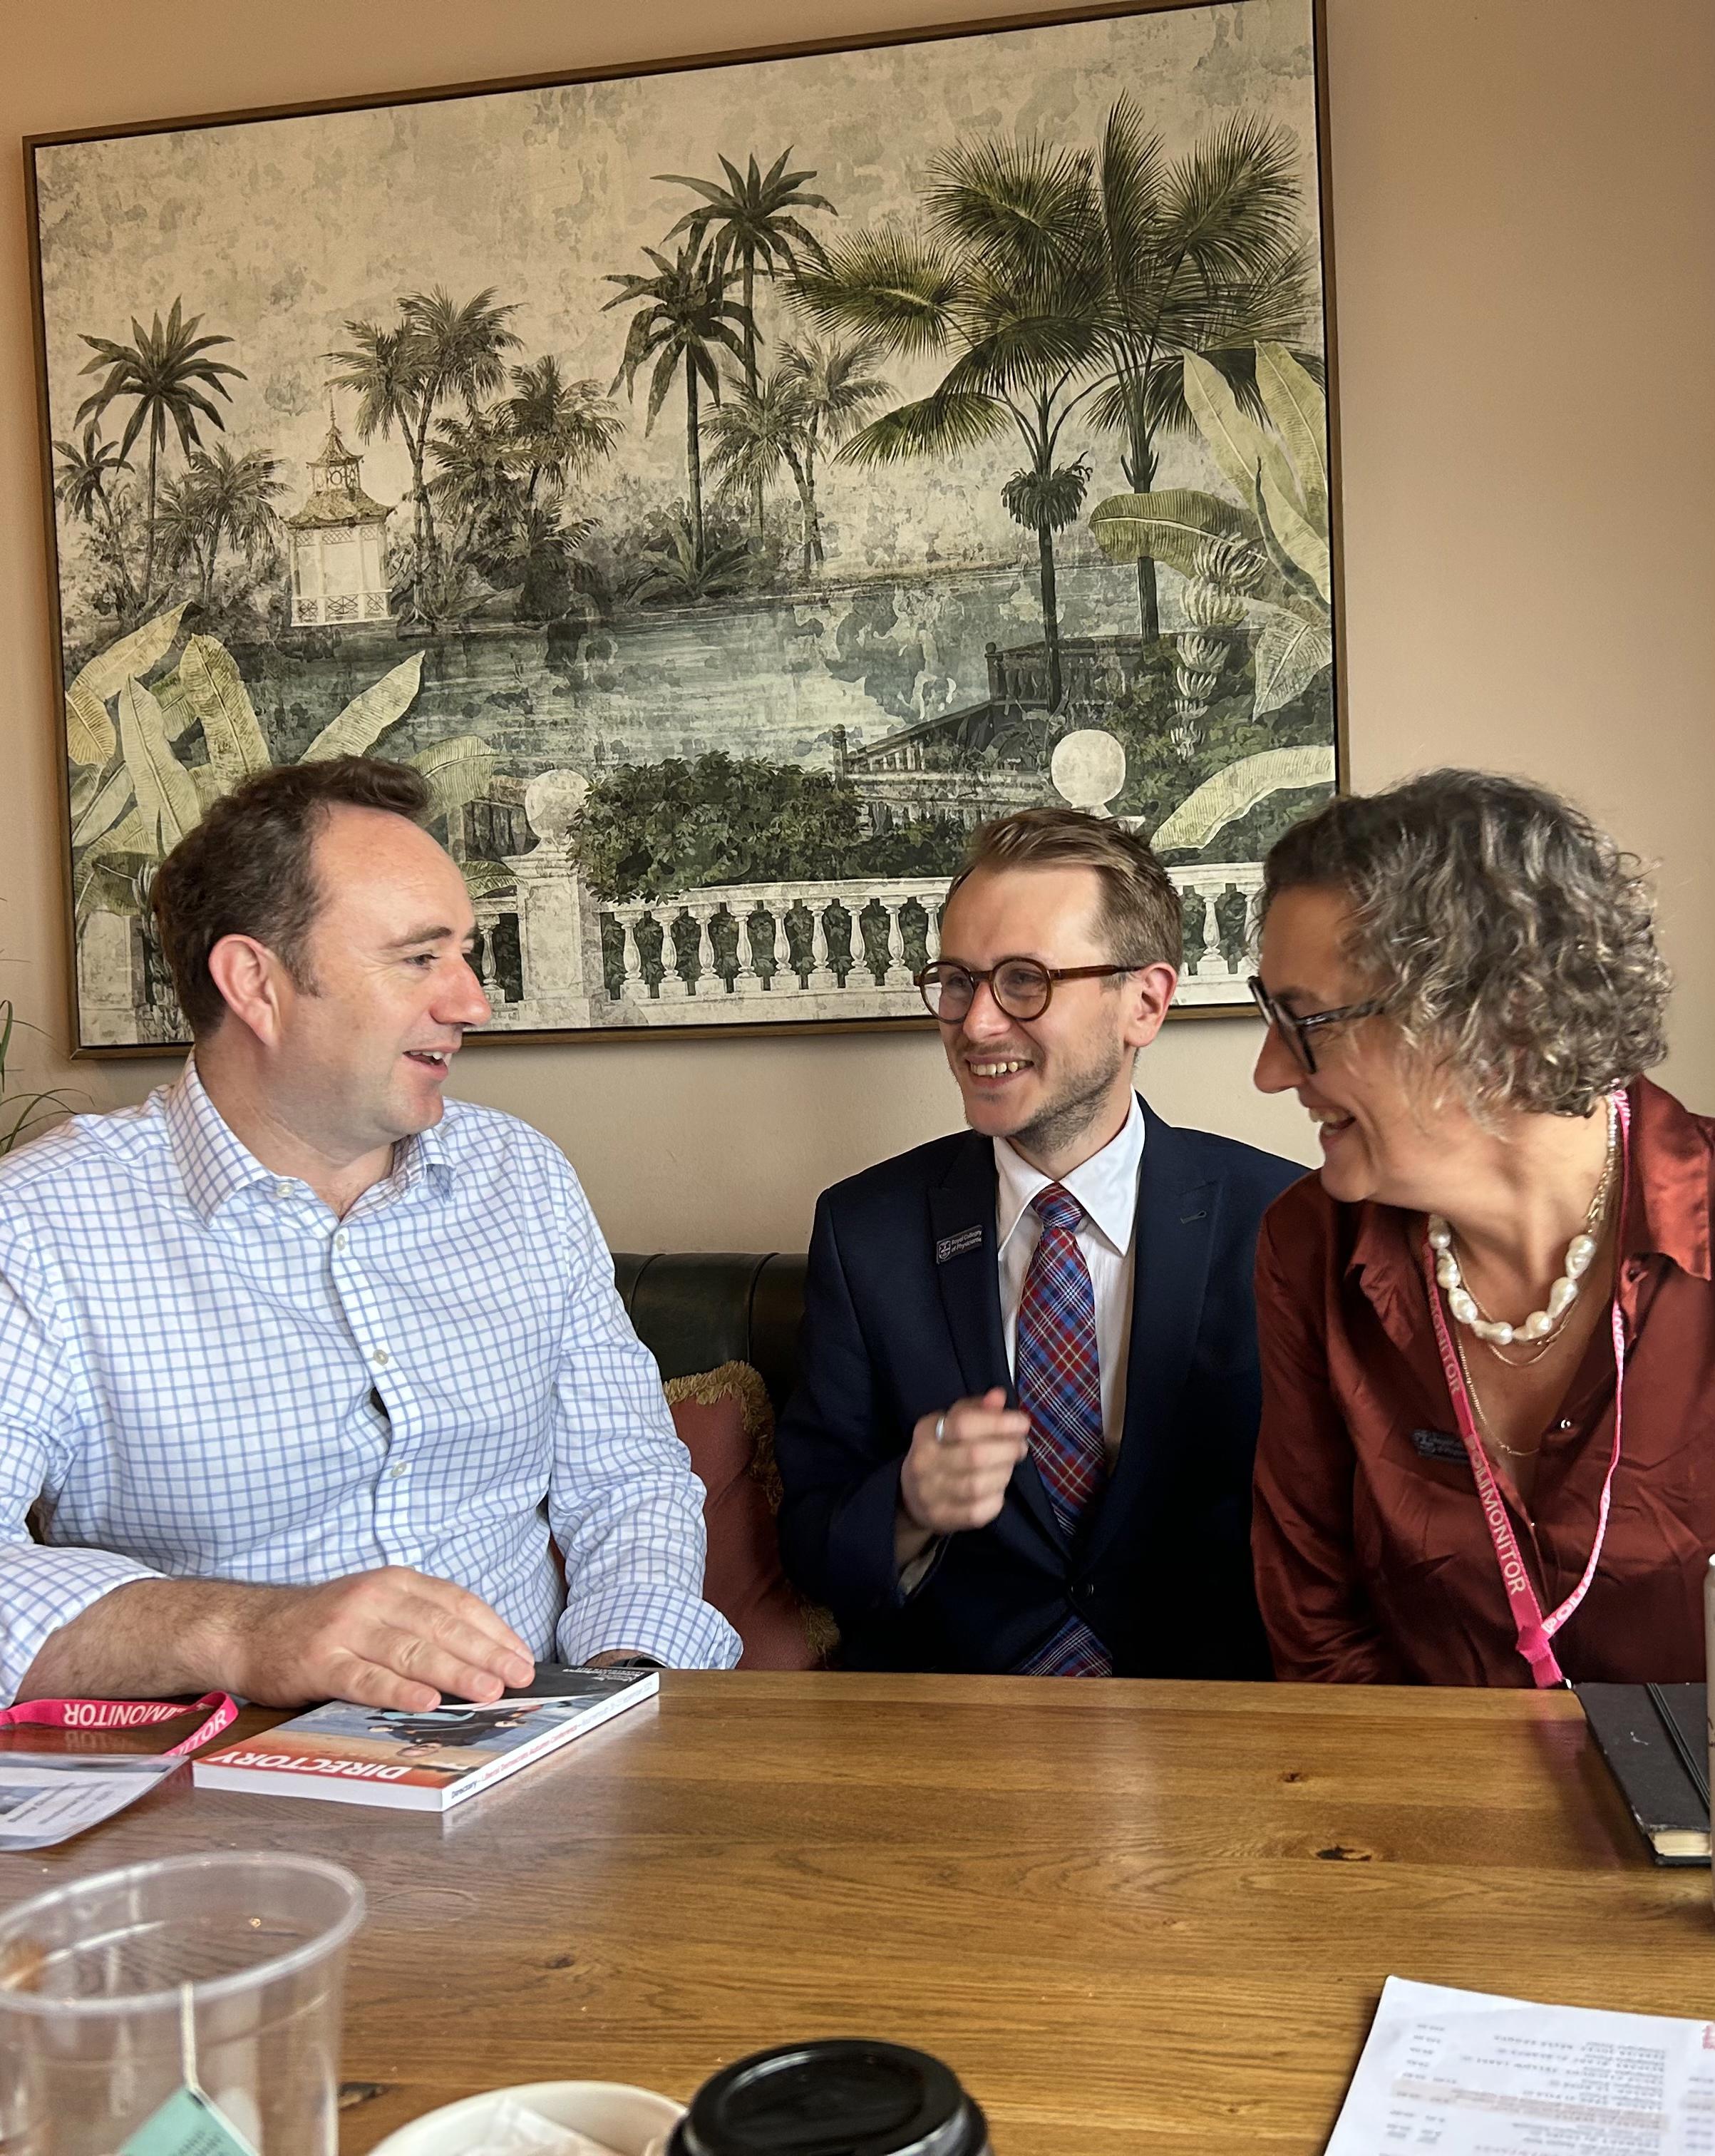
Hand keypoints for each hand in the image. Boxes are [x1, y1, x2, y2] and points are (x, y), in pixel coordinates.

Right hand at [215, 1567, 535, 1711]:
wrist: (250, 1629)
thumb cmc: (326, 1625)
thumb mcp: (377, 1608)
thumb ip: (421, 1623)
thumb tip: (483, 1656)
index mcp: (395, 1582)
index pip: (457, 1603)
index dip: (494, 1630)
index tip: (523, 1656)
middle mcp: (374, 1599)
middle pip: (441, 1626)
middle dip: (486, 1653)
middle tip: (518, 1677)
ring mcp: (345, 1629)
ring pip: (410, 1650)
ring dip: (454, 1671)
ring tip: (488, 1691)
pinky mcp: (319, 1662)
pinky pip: (365, 1678)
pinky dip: (398, 1689)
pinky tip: (426, 1702)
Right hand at [899, 1388, 1031, 1539]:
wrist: (911, 1496)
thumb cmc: (941, 1451)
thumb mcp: (951, 1424)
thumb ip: (976, 1409)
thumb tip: (998, 1396)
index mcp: (927, 1432)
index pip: (964, 1424)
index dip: (999, 1423)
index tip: (1022, 1423)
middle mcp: (924, 1462)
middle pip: (976, 1455)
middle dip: (1008, 1450)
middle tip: (1020, 1447)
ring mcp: (931, 1493)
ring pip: (979, 1485)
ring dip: (1003, 1473)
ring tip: (1008, 1466)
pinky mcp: (942, 1518)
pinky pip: (978, 1512)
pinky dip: (996, 1500)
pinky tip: (997, 1490)